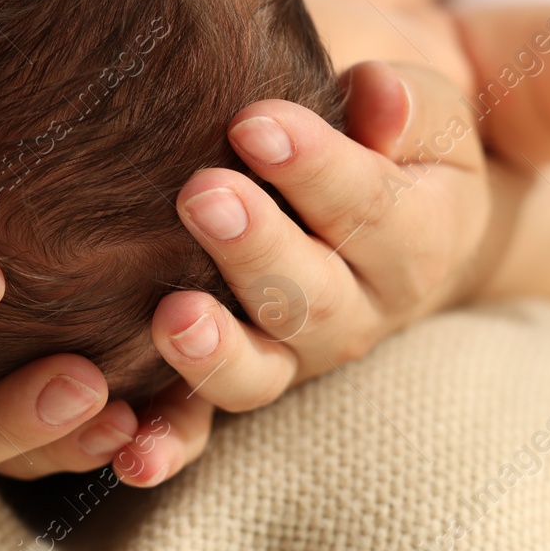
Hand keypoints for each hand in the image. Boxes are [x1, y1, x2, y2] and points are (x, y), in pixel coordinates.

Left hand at [118, 61, 490, 484]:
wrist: (384, 191)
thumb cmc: (387, 134)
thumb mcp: (422, 110)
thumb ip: (405, 105)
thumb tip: (379, 99)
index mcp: (418, 241)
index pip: (371, 210)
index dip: (314, 168)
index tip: (253, 122)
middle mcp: (359, 312)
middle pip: (312, 298)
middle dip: (256, 250)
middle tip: (201, 195)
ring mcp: (293, 356)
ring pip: (260, 372)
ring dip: (213, 352)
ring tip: (170, 315)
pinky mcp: (235, 378)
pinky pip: (200, 425)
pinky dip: (166, 443)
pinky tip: (127, 451)